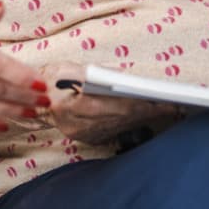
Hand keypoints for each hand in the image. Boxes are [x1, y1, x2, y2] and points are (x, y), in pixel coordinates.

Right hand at [41, 63, 177, 143]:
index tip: (157, 98)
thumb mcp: (73, 69)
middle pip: (119, 118)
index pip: (110, 105)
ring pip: (121, 126)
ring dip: (144, 117)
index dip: (136, 102)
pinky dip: (133, 122)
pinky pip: (116, 131)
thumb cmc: (56, 77)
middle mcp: (74, 124)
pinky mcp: (87, 139)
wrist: (36, 95)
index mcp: (67, 104)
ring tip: (166, 108)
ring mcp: (81, 134)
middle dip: (147, 110)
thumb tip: (128, 79)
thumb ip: (98, 74)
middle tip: (172, 104)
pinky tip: (147, 115)